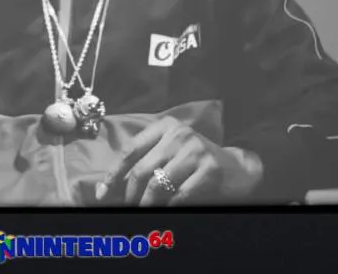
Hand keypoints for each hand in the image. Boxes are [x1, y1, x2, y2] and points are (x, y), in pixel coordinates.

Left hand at [96, 117, 262, 205]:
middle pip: (141, 170)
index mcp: (165, 126)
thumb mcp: (170, 150)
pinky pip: (179, 195)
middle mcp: (179, 134)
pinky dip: (168, 206)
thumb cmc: (194, 161)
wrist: (235, 166)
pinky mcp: (209, 169)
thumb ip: (146, 160)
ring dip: (146, 204)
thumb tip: (110, 186)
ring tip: (144, 210)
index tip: (102, 193)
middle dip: (129, 194)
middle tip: (127, 207)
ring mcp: (195, 151)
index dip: (113, 174)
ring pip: (157, 185)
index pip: (130, 150)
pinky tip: (165, 210)